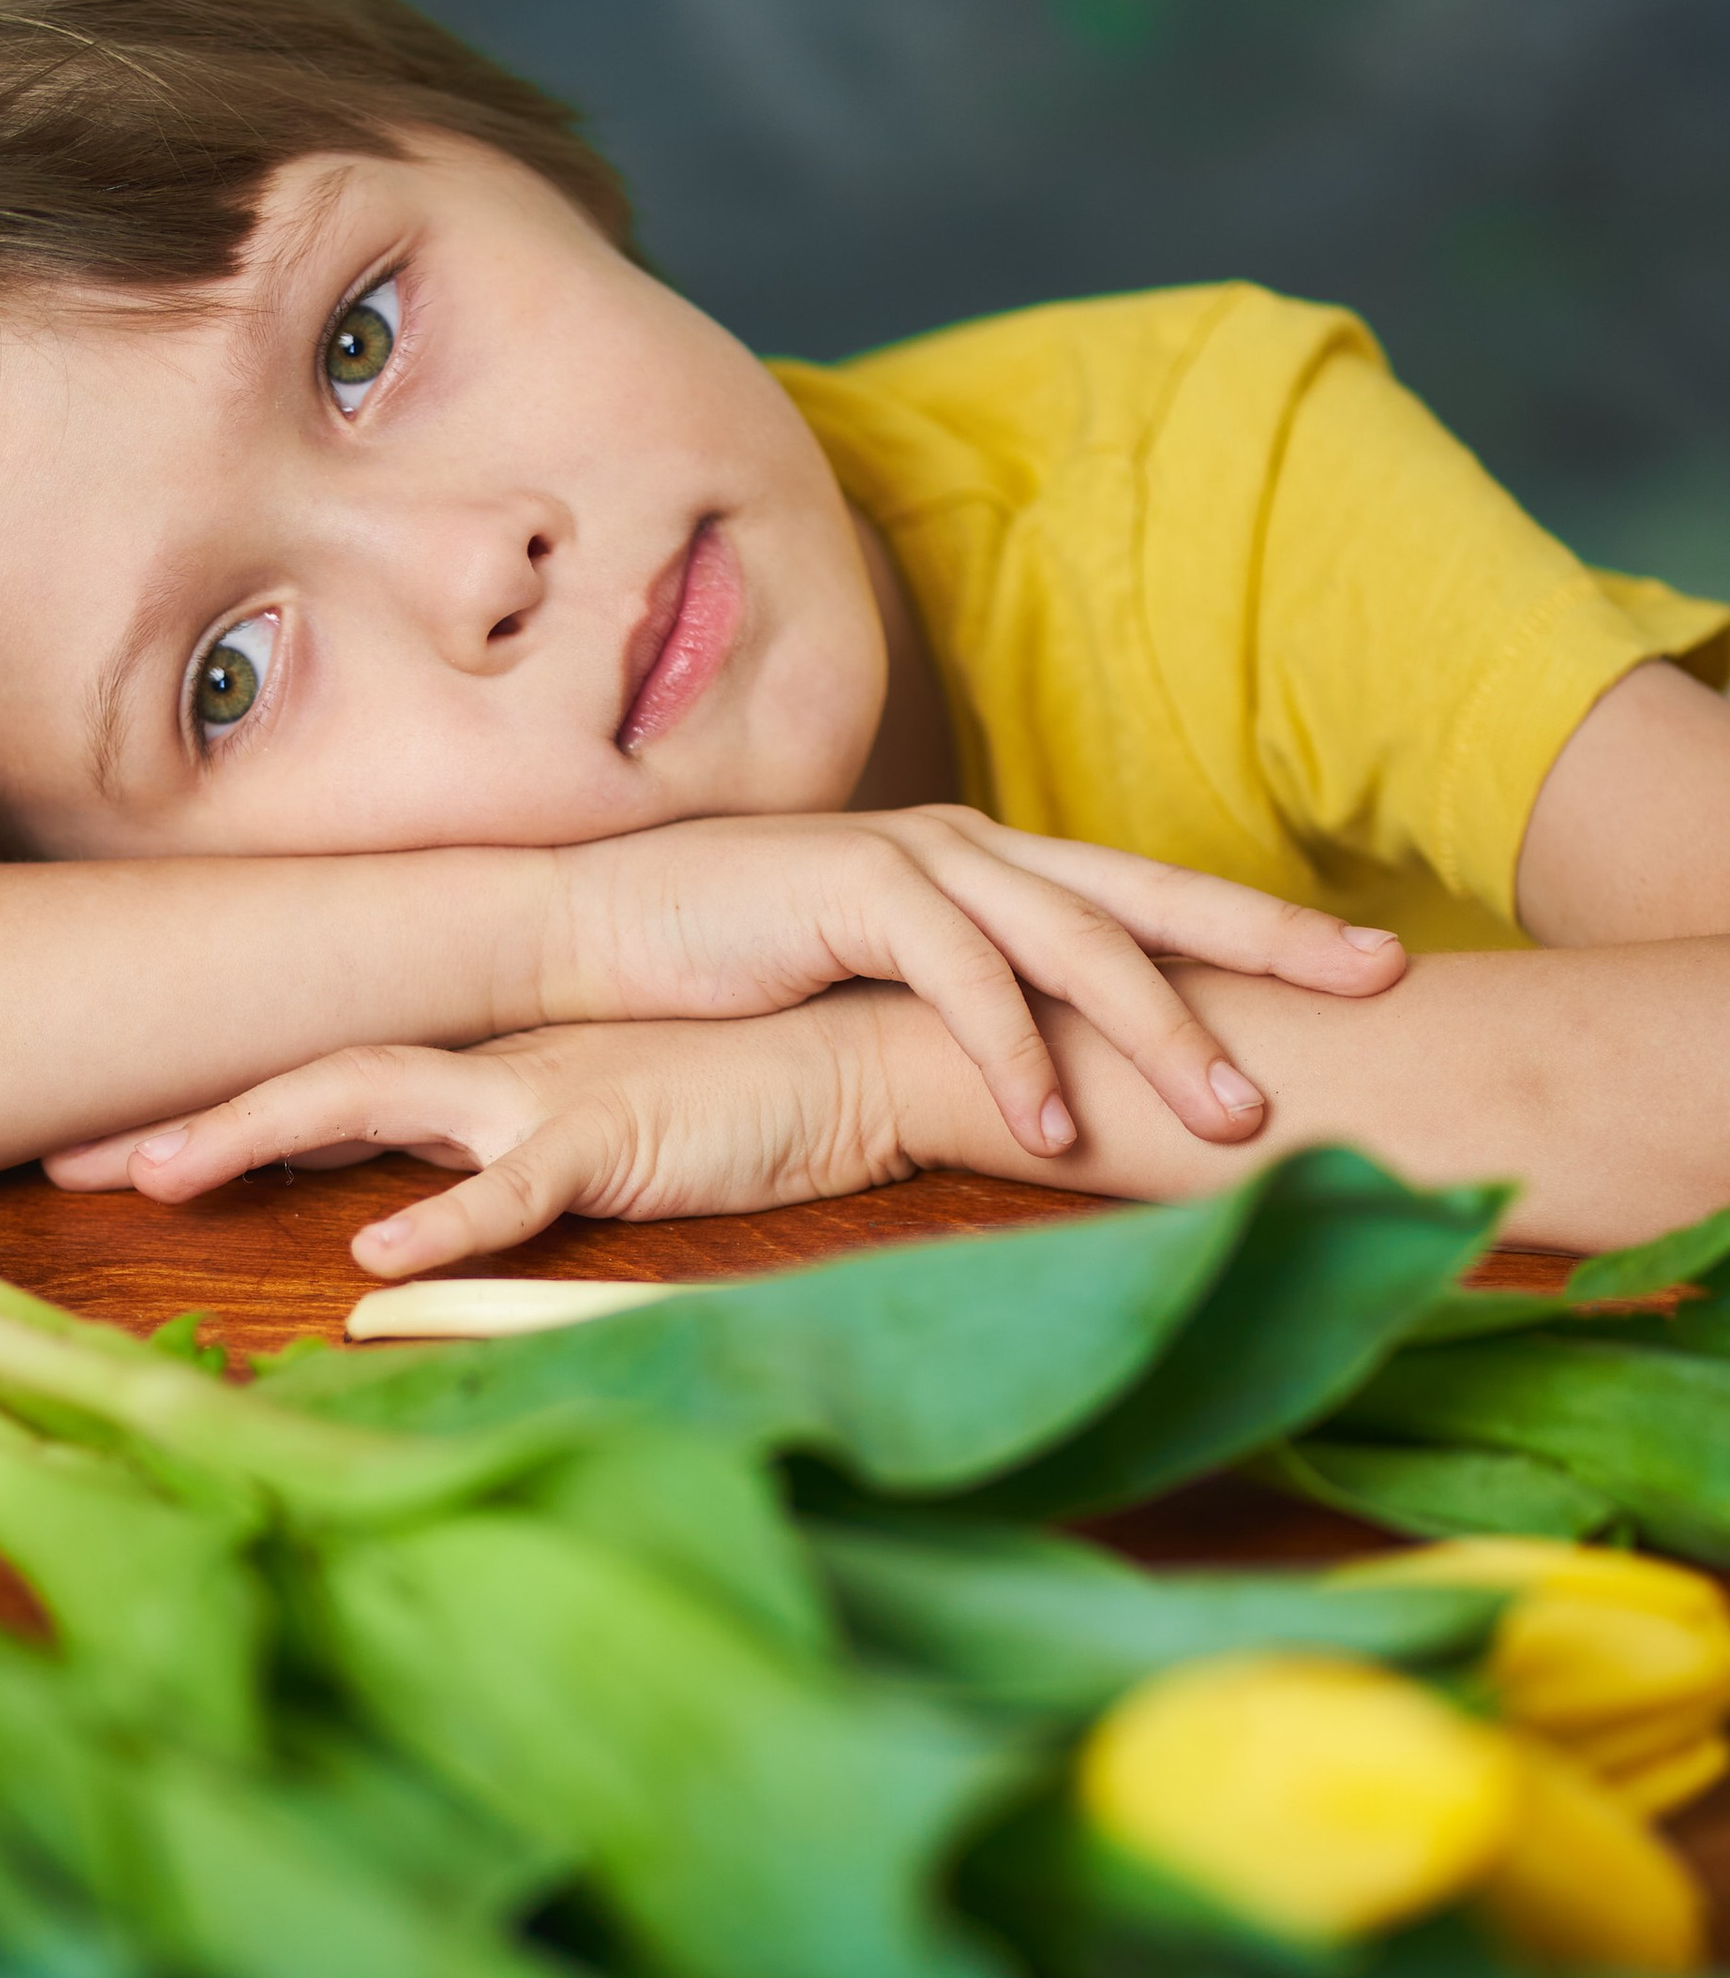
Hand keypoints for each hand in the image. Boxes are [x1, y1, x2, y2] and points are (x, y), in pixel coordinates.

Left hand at [45, 994, 907, 1275]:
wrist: (864, 1051)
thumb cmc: (738, 1100)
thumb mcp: (597, 1144)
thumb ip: (509, 1177)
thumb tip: (414, 1237)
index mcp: (477, 1075)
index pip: (314, 1084)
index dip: (207, 1114)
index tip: (103, 1150)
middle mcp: (486, 1071)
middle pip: (301, 1083)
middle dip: (181, 1122)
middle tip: (62, 1164)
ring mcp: (539, 1097)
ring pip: (370, 1104)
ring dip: (258, 1136)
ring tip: (160, 1177)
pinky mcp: (610, 1136)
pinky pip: (512, 1188)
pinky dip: (444, 1221)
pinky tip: (375, 1263)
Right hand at [534, 804, 1405, 1159]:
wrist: (596, 925)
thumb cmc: (736, 967)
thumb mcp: (881, 983)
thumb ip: (972, 1004)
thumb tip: (1059, 1071)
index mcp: (994, 868)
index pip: (1154, 896)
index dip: (1267, 927)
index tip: (1375, 966)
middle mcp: (976, 850)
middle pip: (1155, 897)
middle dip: (1275, 947)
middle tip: (1382, 988)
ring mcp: (919, 865)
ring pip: (1077, 944)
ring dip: (1161, 1034)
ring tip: (1234, 1116)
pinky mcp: (854, 895)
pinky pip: (962, 983)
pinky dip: (1017, 1056)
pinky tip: (1058, 1127)